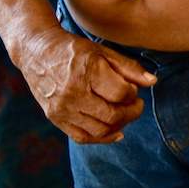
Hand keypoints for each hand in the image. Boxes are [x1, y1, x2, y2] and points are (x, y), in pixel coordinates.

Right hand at [15, 29, 154, 143]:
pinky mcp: (54, 117)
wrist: (35, 51)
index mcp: (87, 72)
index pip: (121, 94)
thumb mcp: (103, 51)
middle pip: (112, 116)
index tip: (134, 90)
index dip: (134, 94)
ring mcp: (61, 108)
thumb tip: (153, 82)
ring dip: (119, 126)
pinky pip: (81, 137)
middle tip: (137, 105)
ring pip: (99, 130)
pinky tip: (114, 131)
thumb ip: (129, 68)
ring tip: (125, 114)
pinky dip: (101, 138)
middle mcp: (72, 93)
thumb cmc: (73, 49)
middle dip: (132, 113)